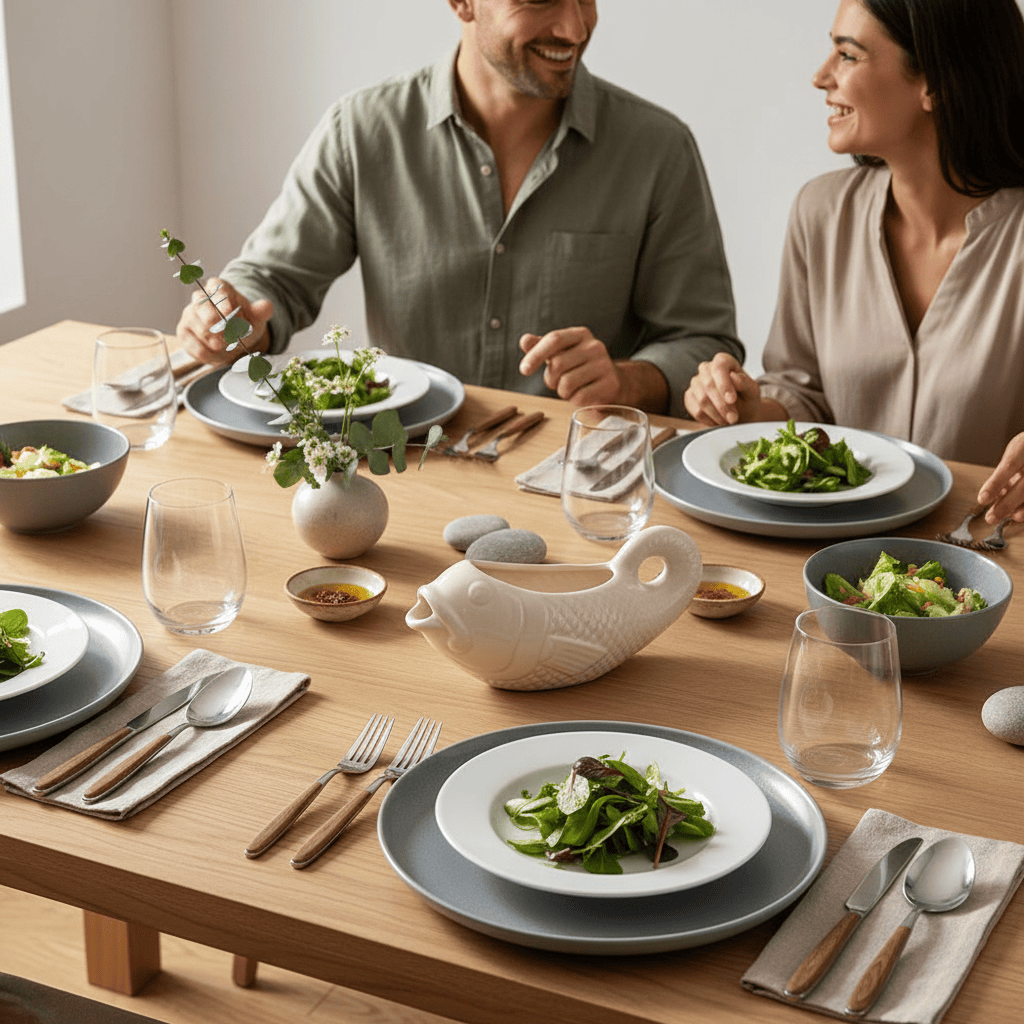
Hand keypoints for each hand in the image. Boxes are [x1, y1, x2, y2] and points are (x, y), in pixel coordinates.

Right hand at [176, 278, 273, 364]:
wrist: (233, 341)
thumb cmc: (243, 325)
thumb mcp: (256, 318)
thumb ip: (261, 312)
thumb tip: (267, 306)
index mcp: (221, 289)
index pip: (218, 287)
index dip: (223, 300)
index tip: (230, 312)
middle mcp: (201, 299)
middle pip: (202, 305)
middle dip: (218, 323)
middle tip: (230, 336)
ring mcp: (190, 315)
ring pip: (198, 326)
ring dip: (215, 340)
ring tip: (228, 345)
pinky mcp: (184, 333)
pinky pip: (193, 344)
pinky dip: (207, 352)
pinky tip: (217, 353)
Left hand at [518, 327, 666, 411]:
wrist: (613, 381)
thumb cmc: (580, 366)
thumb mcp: (561, 353)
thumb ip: (541, 347)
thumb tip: (525, 340)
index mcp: (580, 334)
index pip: (554, 339)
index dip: (536, 354)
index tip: (524, 370)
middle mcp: (595, 346)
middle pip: (558, 364)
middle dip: (551, 379)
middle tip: (558, 382)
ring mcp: (604, 365)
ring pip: (567, 383)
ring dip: (562, 391)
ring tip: (571, 388)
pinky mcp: (610, 384)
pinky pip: (580, 397)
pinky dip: (575, 400)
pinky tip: (582, 395)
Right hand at [684, 352, 763, 424]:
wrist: (740, 412)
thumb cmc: (747, 398)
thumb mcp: (752, 391)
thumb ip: (745, 383)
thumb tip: (734, 377)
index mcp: (723, 361)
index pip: (719, 367)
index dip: (724, 384)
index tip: (731, 400)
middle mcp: (706, 368)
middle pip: (708, 385)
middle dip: (722, 405)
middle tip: (733, 418)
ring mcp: (695, 383)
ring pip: (701, 399)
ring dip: (716, 414)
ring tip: (728, 421)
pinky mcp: (689, 397)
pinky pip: (695, 410)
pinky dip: (708, 420)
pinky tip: (719, 422)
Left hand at [978, 432, 1023, 523]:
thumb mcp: (1016, 451)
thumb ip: (1005, 472)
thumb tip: (991, 496)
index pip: (1009, 466)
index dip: (995, 484)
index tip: (982, 499)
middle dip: (1007, 504)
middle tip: (991, 517)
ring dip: (1022, 509)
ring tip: (1010, 516)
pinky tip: (1020, 513)